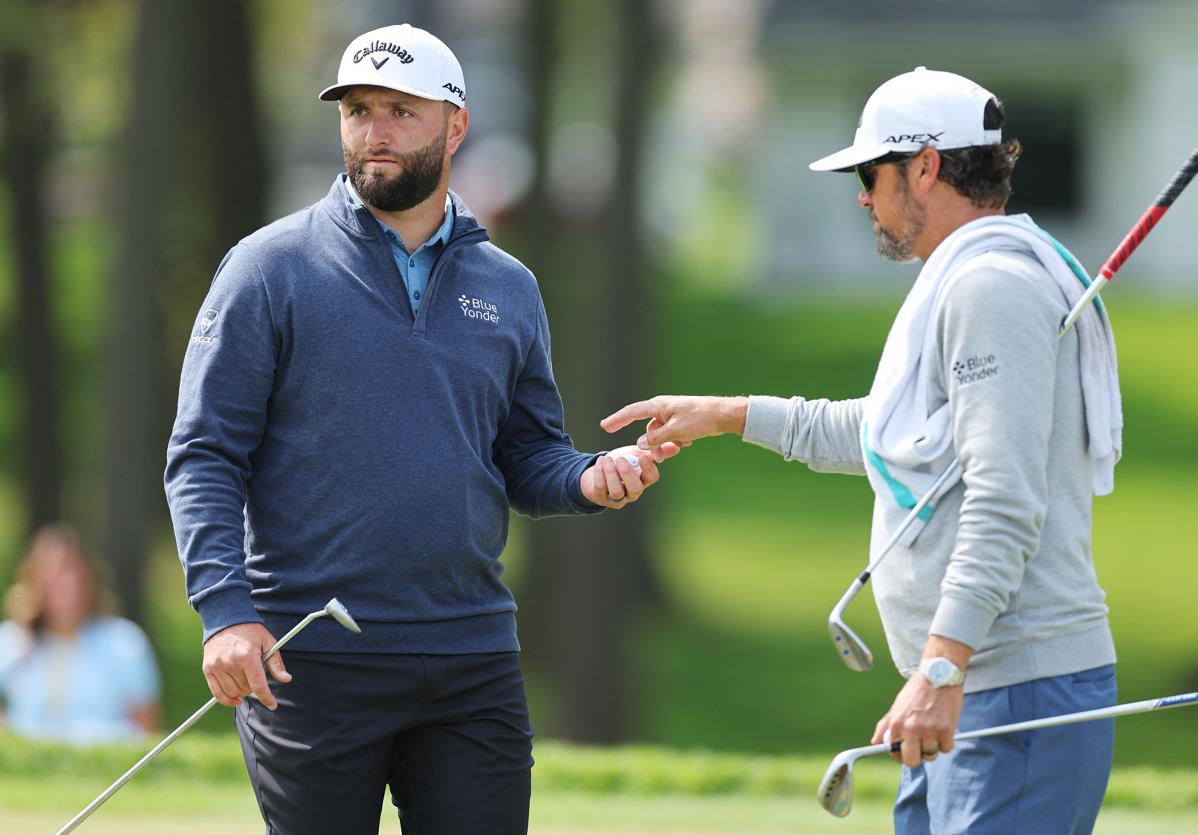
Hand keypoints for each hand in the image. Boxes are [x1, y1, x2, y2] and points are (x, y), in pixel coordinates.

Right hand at [202, 622, 291, 709]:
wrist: (226, 620)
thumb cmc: (250, 632)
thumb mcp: (268, 642)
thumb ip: (276, 663)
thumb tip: (286, 679)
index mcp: (247, 656)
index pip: (258, 685)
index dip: (267, 698)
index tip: (272, 705)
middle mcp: (230, 663)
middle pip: (245, 689)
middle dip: (254, 688)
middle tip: (255, 676)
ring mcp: (217, 666)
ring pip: (232, 693)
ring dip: (242, 693)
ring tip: (246, 681)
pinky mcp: (208, 669)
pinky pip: (217, 693)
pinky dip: (226, 700)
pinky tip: (235, 700)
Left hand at [579, 444, 680, 508]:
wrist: (600, 469)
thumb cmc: (622, 463)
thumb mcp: (637, 455)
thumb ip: (654, 452)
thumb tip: (677, 447)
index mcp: (644, 480)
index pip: (652, 478)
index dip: (648, 468)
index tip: (643, 456)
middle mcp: (632, 491)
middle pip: (635, 489)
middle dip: (628, 474)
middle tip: (621, 459)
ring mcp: (616, 497)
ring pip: (617, 492)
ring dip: (612, 474)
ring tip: (607, 459)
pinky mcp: (600, 497)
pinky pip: (600, 489)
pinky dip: (599, 474)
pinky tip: (600, 460)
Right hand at [601, 395, 748, 449]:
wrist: (724, 414)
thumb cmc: (700, 419)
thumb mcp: (675, 432)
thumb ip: (655, 438)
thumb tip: (640, 444)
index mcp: (658, 406)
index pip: (632, 412)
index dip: (617, 419)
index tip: (604, 426)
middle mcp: (663, 408)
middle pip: (647, 428)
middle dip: (651, 443)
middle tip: (655, 456)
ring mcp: (672, 414)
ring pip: (660, 433)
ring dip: (665, 444)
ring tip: (678, 448)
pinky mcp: (681, 420)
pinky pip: (670, 433)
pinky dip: (675, 440)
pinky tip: (688, 442)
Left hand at [871, 673, 962, 767]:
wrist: (938, 674)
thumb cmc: (917, 691)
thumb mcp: (897, 706)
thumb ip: (885, 725)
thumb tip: (875, 742)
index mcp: (897, 723)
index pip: (895, 753)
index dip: (901, 755)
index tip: (907, 750)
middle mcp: (911, 728)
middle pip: (912, 761)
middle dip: (917, 756)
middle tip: (922, 746)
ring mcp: (929, 729)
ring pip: (931, 755)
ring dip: (934, 746)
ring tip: (934, 731)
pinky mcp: (946, 729)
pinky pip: (946, 748)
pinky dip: (947, 742)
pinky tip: (944, 728)